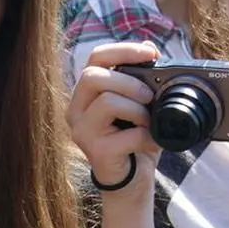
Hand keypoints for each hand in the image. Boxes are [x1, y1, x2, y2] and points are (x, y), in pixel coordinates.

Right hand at [66, 41, 160, 201]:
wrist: (132, 180)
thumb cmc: (134, 140)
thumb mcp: (140, 104)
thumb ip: (142, 78)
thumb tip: (150, 47)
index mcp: (87, 93)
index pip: (95, 58)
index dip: (123, 50)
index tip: (151, 54)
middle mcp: (77, 110)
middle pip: (93, 76)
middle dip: (129, 82)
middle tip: (149, 96)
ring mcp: (82, 132)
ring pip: (107, 101)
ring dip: (138, 109)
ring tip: (148, 122)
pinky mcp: (96, 151)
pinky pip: (125, 134)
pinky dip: (146, 136)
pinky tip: (149, 143)